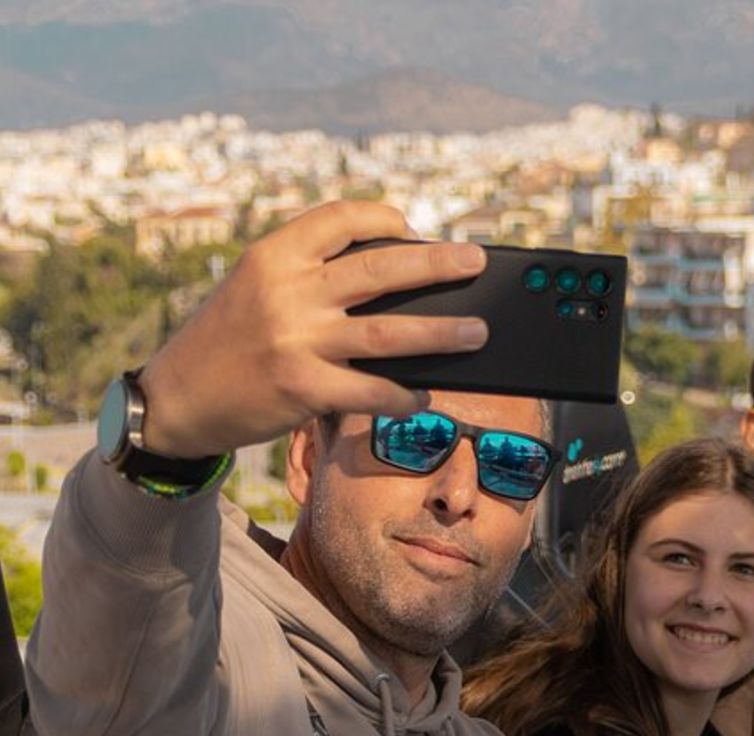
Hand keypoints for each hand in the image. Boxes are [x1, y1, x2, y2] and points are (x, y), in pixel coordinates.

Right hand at [137, 201, 489, 456]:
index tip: (416, 229)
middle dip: (438, 264)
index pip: (342, 218)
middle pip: (381, 269)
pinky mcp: (302, 389)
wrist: (175, 399)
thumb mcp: (255, 286)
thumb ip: (310, 273)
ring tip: (477, 333)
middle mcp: (287, 292)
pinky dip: (404, 395)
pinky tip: (423, 396)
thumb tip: (397, 274)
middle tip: (476, 261)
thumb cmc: (230, 338)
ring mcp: (296, 341)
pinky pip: (371, 391)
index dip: (386, 218)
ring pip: (389, 332)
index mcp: (274, 255)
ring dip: (442, 332)